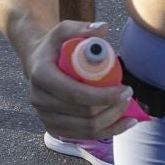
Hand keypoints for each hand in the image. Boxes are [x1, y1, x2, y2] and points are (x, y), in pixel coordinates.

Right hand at [23, 21, 140, 142]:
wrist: (35, 61)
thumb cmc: (55, 46)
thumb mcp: (65, 30)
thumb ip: (82, 28)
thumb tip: (104, 28)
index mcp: (42, 76)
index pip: (77, 94)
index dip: (104, 95)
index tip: (125, 89)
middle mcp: (39, 100)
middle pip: (84, 115)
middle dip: (112, 108)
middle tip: (128, 95)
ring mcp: (44, 117)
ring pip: (86, 129)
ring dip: (112, 121)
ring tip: (128, 108)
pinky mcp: (52, 128)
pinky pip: (83, 136)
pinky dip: (107, 132)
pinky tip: (124, 124)